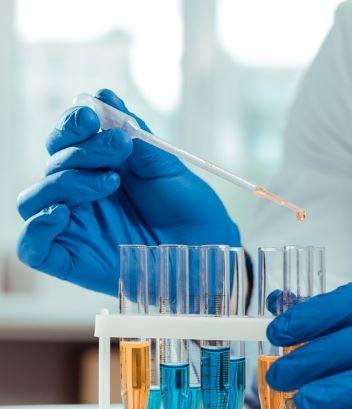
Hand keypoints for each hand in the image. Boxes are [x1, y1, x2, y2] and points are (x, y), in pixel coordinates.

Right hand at [17, 89, 239, 295]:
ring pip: (34, 199)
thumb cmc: (189, 208)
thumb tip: (105, 95)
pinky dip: (36, 228)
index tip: (94, 117)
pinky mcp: (70, 260)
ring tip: (110, 181)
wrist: (208, 247)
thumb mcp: (165, 166)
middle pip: (51, 165)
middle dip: (82, 150)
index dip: (72, 124)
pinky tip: (61, 213)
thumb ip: (134, 135)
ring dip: (65, 182)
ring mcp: (73, 227)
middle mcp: (79, 196)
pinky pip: (32, 247)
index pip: (65, 140)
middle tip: (119, 147)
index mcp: (98, 168)